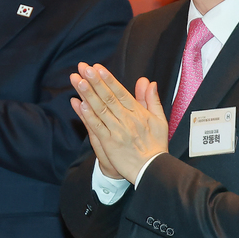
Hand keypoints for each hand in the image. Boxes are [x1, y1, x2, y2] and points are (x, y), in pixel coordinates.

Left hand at [68, 63, 167, 183]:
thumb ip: (152, 99)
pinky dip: (89, 116)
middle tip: (84, 68)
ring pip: (101, 109)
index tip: (98, 67)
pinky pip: (98, 127)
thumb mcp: (160, 120)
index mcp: (138, 112)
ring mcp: (117, 131)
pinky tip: (80, 105)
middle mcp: (127, 119)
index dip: (108, 79)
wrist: (152, 169)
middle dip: (95, 81)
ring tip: (78, 81)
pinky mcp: (110, 143)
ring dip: (88, 94)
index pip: (121, 92)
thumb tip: (148, 82)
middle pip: (108, 97)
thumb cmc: (156, 145)